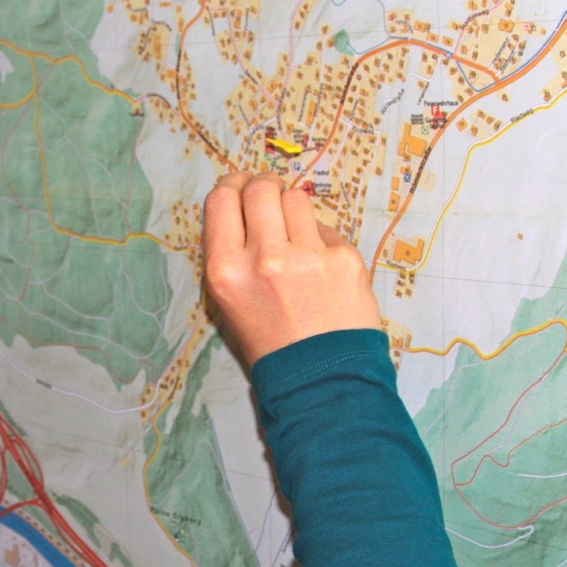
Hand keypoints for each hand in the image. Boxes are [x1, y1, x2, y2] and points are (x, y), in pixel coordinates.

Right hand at [203, 171, 381, 366]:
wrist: (320, 381)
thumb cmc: (269, 343)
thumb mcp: (228, 302)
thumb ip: (230, 252)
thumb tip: (242, 204)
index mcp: (226, 271)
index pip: (221, 199)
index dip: (231, 185)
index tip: (239, 187)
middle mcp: (263, 258)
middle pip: (260, 188)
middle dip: (263, 187)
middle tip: (269, 197)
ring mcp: (307, 256)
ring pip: (297, 198)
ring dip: (293, 209)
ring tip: (296, 236)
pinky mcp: (344, 258)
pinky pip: (326, 228)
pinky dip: (321, 240)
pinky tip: (321, 267)